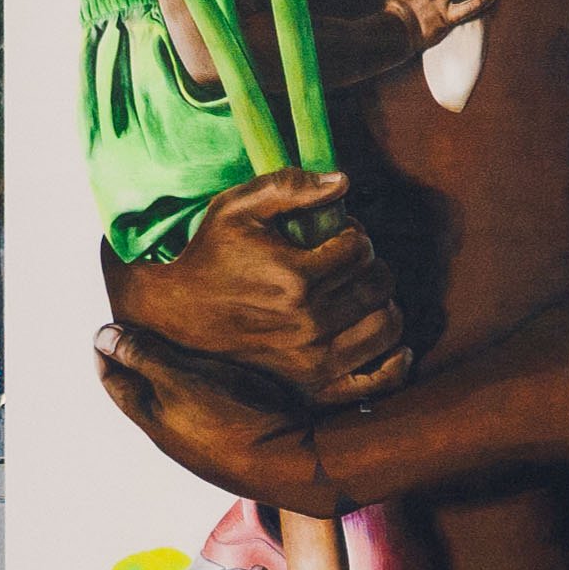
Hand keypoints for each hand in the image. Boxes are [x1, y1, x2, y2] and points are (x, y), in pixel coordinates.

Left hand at [93, 324, 340, 515]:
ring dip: (168, 374)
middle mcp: (168, 432)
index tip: (107, 327)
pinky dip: (196, 386)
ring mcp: (197, 439)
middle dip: (135, 361)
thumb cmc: (229, 418)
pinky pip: (199, 407)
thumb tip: (101, 337)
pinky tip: (215, 373)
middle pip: (140, 393)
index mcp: (149, 415)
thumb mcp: (180, 378)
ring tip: (178, 346)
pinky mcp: (225, 438)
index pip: (113, 381)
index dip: (106, 352)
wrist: (283, 462)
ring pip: (171, 401)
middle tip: (139, 330)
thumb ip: (143, 357)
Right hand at [101, 167, 409, 404]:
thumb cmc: (209, 256)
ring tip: (362, 293)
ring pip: (386, 327)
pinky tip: (393, 344)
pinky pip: (376, 380)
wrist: (174, 316)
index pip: (360, 248)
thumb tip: (344, 181)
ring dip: (383, 303)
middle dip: (371, 264)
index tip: (338, 234)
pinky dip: (394, 362)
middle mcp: (309, 322)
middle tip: (350, 261)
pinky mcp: (314, 387)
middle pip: (378, 285)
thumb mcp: (237, 208)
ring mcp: (314, 361)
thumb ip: (289, 187)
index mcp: (296, 278)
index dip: (355, 233)